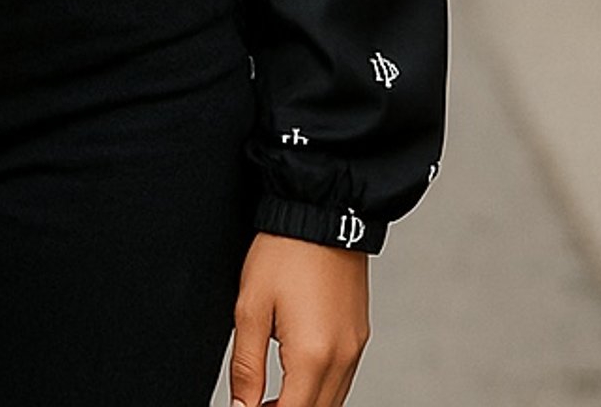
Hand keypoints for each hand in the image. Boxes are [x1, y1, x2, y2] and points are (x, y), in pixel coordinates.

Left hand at [229, 230, 369, 406]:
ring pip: (333, 401)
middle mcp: (342, 359)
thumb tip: (241, 405)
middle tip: (254, 403)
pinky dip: (320, 389)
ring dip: (304, 404)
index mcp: (313, 356)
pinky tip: (296, 377)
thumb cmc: (283, 253)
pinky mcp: (360, 336)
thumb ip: (246, 366)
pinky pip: (342, 379)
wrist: (320, 213)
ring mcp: (355, 348)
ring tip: (271, 396)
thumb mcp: (251, 307)